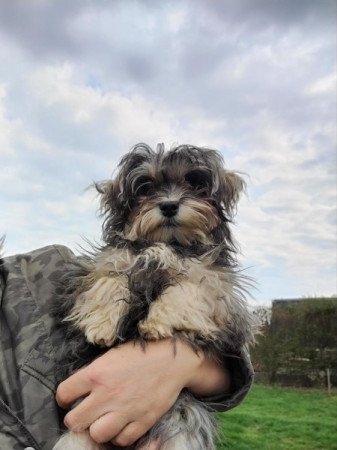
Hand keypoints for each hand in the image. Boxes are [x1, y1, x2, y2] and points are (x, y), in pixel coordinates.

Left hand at [56, 339, 229, 446]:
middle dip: (77, 417)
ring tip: (104, 420)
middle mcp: (107, 394)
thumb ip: (94, 371)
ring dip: (98, 428)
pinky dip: (120, 435)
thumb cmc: (143, 352)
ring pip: (96, 434)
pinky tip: (122, 423)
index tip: (70, 397)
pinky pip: (122, 440)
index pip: (64, 393)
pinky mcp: (141, 421)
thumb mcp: (113, 354)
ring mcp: (124, 410)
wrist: (174, 359)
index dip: (65, 397)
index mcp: (97, 373)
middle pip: (74, 421)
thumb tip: (79, 386)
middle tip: (85, 412)